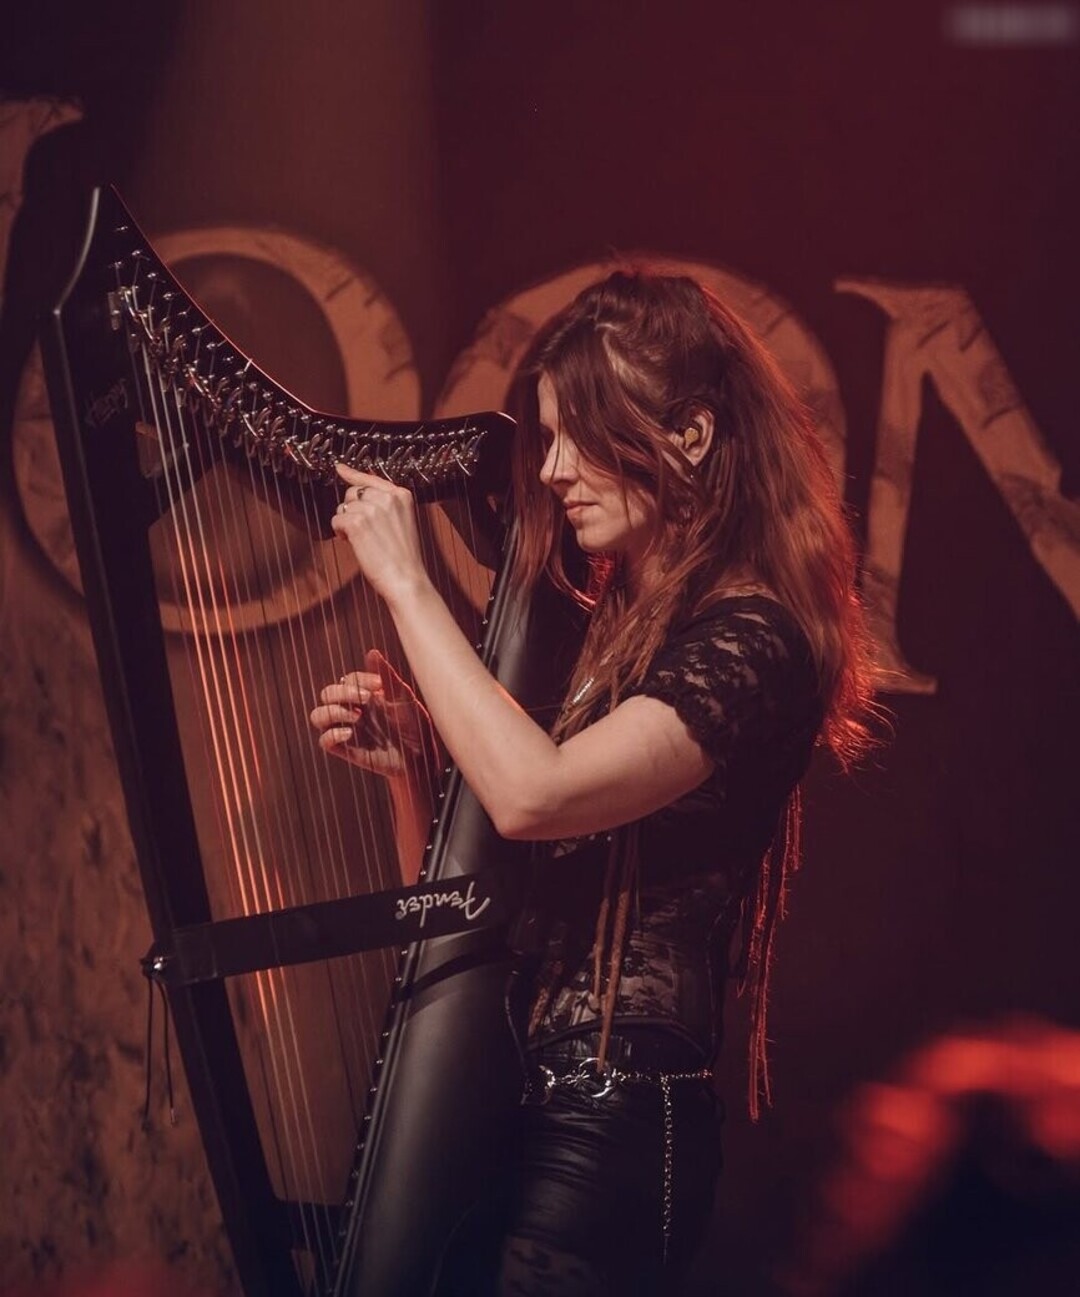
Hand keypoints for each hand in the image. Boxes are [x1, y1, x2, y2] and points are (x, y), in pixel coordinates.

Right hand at [311, 648, 439, 781]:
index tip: (379, 685)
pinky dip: (331, 735)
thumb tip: (372, 652)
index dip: (358, 679)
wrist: (422, 757)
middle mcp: (353, 710)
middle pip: (327, 694)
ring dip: (332, 712)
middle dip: (342, 693)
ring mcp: (349, 730)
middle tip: (366, 699)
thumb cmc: (415, 724)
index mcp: (365, 695)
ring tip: (357, 716)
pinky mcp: (348, 750)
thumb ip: (387, 676)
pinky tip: (350, 733)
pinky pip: (324, 741)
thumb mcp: (404, 698)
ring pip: (318, 716)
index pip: (347, 679)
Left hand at [330, 464, 427, 602]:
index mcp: (401, 495)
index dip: (353, 474)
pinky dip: (340, 532)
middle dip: (352, 508)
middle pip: (354, 492)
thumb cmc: (404, 557)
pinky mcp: (357, 522)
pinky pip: (337, 519)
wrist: (406, 578)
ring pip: (344, 506)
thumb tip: (359, 495)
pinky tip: (352, 543)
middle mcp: (387, 497)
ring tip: (361, 540)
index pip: (371, 478)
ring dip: (346, 522)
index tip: (340, 468)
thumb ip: (386, 505)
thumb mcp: (403, 522)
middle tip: (362, 529)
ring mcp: (372, 509)